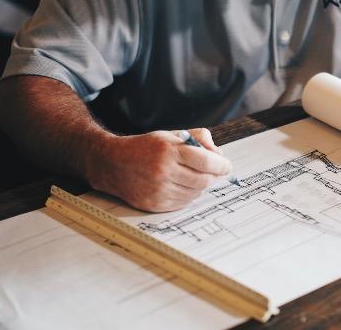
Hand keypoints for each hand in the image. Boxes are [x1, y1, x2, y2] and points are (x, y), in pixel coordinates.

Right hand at [85, 128, 231, 211]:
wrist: (113, 164)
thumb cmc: (145, 147)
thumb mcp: (170, 135)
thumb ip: (197, 138)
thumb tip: (218, 153)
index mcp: (169, 150)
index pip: (207, 162)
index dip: (222, 165)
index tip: (227, 166)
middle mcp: (164, 171)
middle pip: (204, 180)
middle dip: (213, 176)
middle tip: (215, 172)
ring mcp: (159, 190)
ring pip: (195, 193)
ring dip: (200, 186)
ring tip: (193, 176)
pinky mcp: (155, 204)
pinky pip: (183, 203)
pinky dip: (188, 195)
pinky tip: (182, 185)